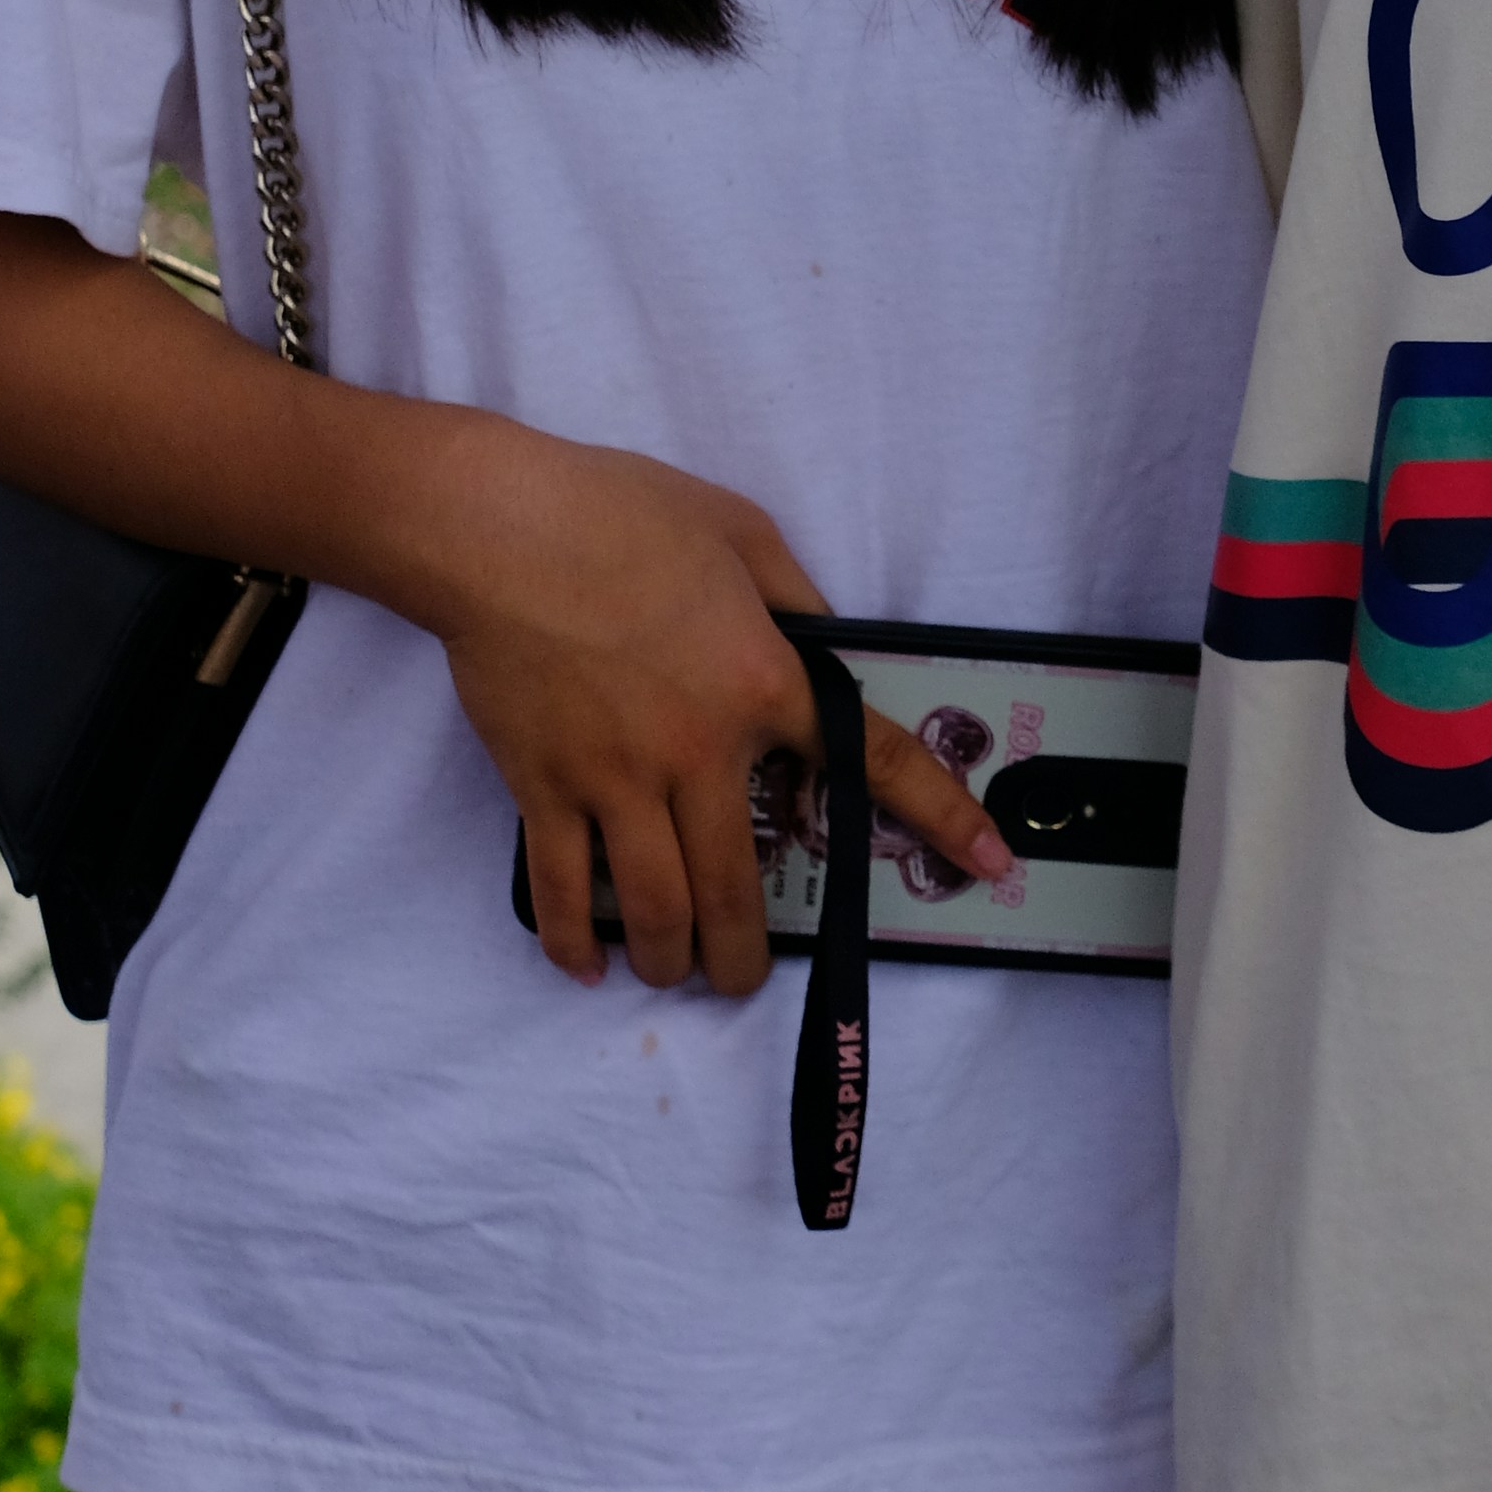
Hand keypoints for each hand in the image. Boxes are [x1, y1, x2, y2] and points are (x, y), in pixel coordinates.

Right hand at [402, 413, 1010, 997]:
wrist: (501, 530)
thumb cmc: (621, 514)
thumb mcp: (743, 533)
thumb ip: (795, 599)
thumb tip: (825, 644)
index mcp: (762, 682)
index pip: (870, 762)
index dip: (941, 817)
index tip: (990, 862)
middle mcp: (698, 750)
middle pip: (737, 886)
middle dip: (746, 953)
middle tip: (746, 977)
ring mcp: (616, 779)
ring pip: (656, 907)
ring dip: (672, 961)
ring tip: (676, 972)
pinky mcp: (544, 788)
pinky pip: (562, 888)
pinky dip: (573, 940)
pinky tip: (588, 963)